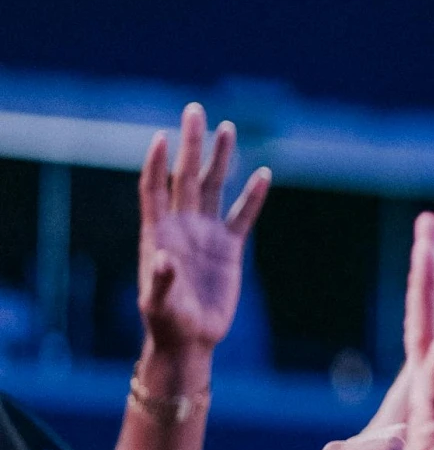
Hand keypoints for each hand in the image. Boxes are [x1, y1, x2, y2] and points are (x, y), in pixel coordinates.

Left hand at [135, 103, 270, 355]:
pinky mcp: (229, 248)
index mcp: (159, 233)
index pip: (155, 189)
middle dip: (190, 144)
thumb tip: (164, 259)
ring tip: (227, 128)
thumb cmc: (167, 322)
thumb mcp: (159, 303)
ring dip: (219, 158)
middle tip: (194, 111)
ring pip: (214, 187)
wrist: (190, 339)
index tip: (161, 137)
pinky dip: (254, 196)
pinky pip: (243, 215)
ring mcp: (206, 234)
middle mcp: (182, 226)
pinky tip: (264, 174)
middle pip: (186, 176)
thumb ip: (161, 281)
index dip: (156, 164)